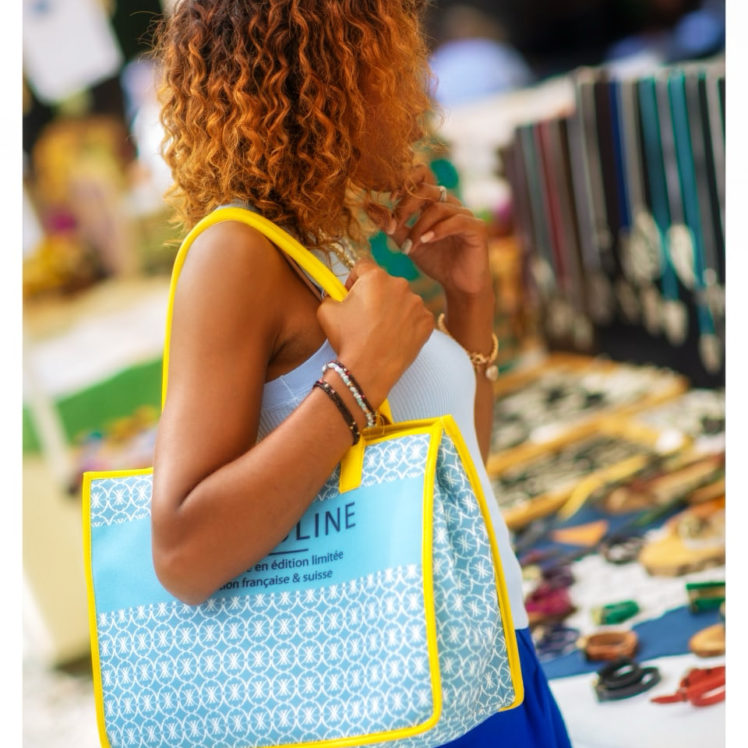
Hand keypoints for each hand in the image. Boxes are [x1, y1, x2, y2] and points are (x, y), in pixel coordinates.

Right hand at [317, 258, 432, 406]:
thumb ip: (332, 295)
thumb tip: (338, 296)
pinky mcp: (427, 322)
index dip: (354, 280)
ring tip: (382, 331)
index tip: (350, 296)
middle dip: (376, 296)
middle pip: (385, 284)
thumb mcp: (326, 311)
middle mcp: (400, 284)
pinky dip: (407, 325)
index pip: (363, 267)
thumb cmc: (347, 339)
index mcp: (375, 276)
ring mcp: (417, 303)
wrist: (368, 370)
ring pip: (402, 301)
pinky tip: (395, 338)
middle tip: (366, 318)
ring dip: (393, 310)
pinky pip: (416, 318)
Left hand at [366, 164, 491, 299]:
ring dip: (419, 226)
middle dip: (406, 206)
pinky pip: (457, 221)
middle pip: (427, 190)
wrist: (459, 285)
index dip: (405, 183)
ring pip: (438, 208)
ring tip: (410, 246)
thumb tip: (368, 208)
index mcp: (435, 203)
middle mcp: (451, 204)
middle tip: (394, 225)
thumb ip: (393, 227)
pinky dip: (438, 230)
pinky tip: (426, 241)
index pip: (421, 179)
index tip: (389, 199)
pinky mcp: (477, 228)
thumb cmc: (436, 262)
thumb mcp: (409, 243)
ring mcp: (465, 214)